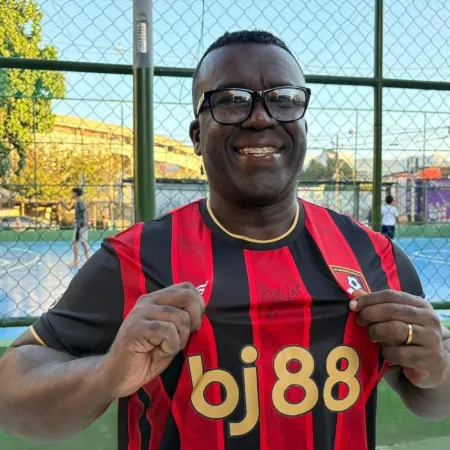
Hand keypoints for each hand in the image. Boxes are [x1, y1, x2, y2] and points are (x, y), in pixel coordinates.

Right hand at [101, 282, 204, 397]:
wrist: (118, 376)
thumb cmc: (148, 356)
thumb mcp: (172, 334)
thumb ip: (183, 319)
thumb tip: (200, 309)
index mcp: (157, 298)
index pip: (187, 287)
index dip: (198, 306)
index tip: (193, 325)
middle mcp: (148, 300)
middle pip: (187, 297)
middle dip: (193, 320)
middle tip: (181, 338)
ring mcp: (140, 313)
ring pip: (179, 318)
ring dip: (180, 339)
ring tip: (165, 348)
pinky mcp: (136, 328)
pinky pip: (168, 331)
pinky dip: (171, 346)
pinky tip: (158, 352)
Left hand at [349, 290, 444, 388]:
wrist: (432, 364)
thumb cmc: (409, 336)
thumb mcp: (397, 319)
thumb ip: (377, 305)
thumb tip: (355, 293)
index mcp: (420, 304)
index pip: (390, 295)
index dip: (369, 299)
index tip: (353, 305)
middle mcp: (429, 318)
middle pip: (391, 310)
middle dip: (369, 314)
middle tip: (359, 321)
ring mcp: (431, 338)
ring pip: (395, 329)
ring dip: (377, 333)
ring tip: (373, 337)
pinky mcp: (429, 358)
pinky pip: (399, 353)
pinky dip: (387, 353)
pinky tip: (386, 354)